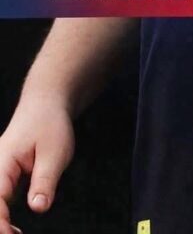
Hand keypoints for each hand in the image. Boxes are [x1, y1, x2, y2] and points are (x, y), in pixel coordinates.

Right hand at [0, 95, 74, 233]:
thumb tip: (38, 208)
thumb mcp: (55, 152)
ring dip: (0, 222)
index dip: (1, 224)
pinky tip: (12, 230)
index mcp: (2, 163)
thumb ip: (45, 180)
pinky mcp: (2, 179)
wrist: (45, 104)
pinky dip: (2, 218)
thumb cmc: (50, 124)